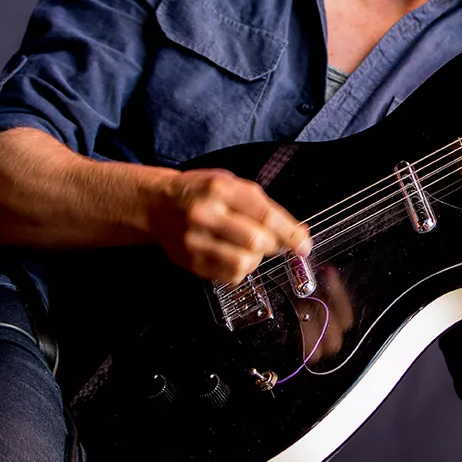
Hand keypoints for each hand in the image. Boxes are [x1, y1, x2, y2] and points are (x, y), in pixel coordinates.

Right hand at [149, 168, 310, 283]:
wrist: (156, 204)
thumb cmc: (200, 192)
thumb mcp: (232, 185)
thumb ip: (264, 207)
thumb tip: (299, 232)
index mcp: (221, 189)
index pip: (265, 214)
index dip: (290, 233)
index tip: (304, 245)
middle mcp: (206, 213)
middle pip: (255, 241)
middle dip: (273, 245)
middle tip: (272, 242)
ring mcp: (195, 239)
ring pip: (243, 262)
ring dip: (256, 259)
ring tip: (249, 248)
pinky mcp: (189, 261)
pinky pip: (228, 276)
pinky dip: (240, 269)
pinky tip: (234, 256)